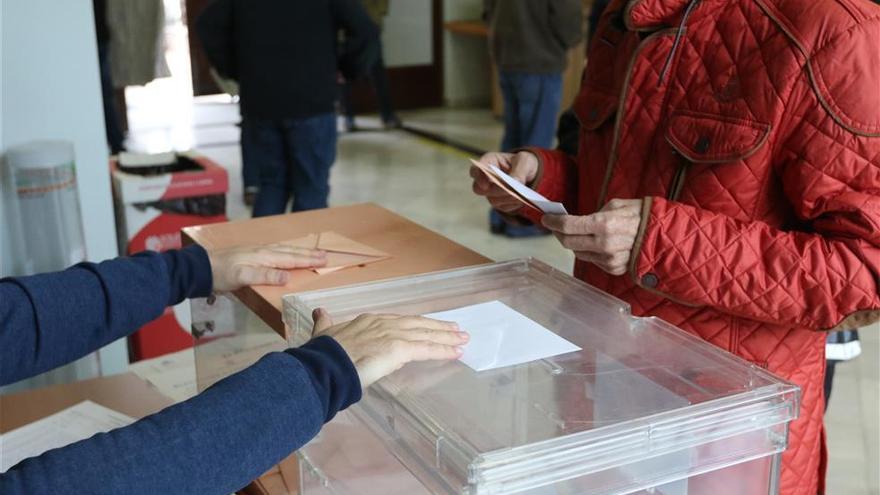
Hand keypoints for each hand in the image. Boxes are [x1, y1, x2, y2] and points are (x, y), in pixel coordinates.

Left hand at [207, 243, 326, 291]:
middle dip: (309, 253)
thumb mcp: (242, 277)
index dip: (309, 259)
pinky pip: (276, 251)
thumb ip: (264, 276)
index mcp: (264, 256)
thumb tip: (287, 277)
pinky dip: (287, 252)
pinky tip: (286, 253)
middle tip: (325, 254)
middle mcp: (262, 251)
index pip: (292, 258)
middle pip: (291, 252)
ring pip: (284, 250)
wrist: (199, 268)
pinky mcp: (250, 254)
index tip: (325, 259)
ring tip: (311, 252)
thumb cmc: (220, 274)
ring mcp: (256, 251)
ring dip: (299, 251)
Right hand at [312, 309, 467, 387]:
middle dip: (438, 327)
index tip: (428, 325)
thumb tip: (320, 312)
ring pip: (426, 334)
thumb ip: (325, 322)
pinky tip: (456, 353)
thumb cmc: (321, 354)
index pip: (399, 321)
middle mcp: (383, 323)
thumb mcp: (323, 333)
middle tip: (456, 330)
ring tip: (463, 340)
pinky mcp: (399, 349)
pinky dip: (443, 350)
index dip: (416, 323)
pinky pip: (426, 349)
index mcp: (368, 320)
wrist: (323, 365)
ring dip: (446, 338)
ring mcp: (393, 335)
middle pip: (418, 323)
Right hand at [470, 151, 538, 212]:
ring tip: (521, 194)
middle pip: (479, 189)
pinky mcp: (499, 203)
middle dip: (495, 191)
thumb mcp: (525, 161)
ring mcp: (491, 192)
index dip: (478, 177)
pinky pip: (503, 207)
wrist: (530, 174)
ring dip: (507, 198)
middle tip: (509, 190)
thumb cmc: (524, 163)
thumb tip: (515, 183)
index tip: (485, 185)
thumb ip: (520, 171)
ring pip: (493, 200)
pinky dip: (513, 204)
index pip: (475, 170)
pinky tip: (522, 198)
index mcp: (489, 162)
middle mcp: (486, 179)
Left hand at [542, 199, 642, 275]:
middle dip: (558, 234)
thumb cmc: (641, 215)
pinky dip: (589, 251)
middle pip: (568, 243)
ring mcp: (609, 259)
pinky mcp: (614, 269)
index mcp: (604, 224)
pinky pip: (593, 260)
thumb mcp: (616, 205)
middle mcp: (604, 244)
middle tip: (555, 226)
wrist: (665, 235)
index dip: (553, 222)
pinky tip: (594, 243)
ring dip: (573, 243)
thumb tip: (576, 220)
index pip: (568, 226)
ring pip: (579, 253)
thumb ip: (594, 213)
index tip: (546, 219)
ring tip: (575, 234)